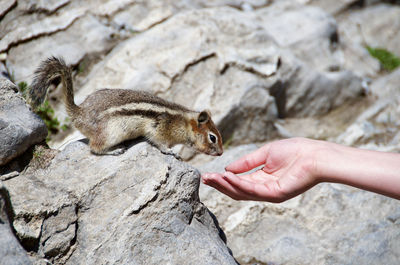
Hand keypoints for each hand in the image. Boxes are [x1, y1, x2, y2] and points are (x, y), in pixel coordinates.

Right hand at [202, 138, 323, 201]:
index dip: (222, 179)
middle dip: (219, 184)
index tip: (207, 174)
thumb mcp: (264, 154)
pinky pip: (252, 190)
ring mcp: (269, 193)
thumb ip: (246, 162)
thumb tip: (227, 168)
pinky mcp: (275, 194)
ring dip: (225, 185)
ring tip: (211, 178)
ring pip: (242, 192)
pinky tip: (227, 176)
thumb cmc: (294, 151)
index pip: (238, 182)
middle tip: (204, 178)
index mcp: (261, 179)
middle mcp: (264, 189)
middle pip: (236, 190)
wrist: (315, 154)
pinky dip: (238, 183)